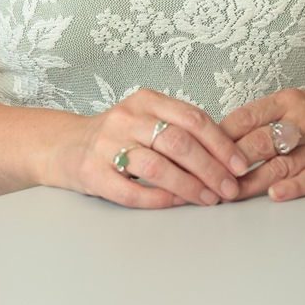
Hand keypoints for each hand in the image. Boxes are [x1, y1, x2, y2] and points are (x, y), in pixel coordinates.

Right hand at [58, 88, 250, 208]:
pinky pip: (131, 190)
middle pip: (178, 142)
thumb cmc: (119, 135)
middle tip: (230, 189)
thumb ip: (180, 128)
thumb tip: (228, 155)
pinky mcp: (92, 172)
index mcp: (147, 100)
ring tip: (208, 199)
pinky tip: (177, 204)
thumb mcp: (147, 118)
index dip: (221, 144)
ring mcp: (107, 144)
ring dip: (189, 186)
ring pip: (157, 166)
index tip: (240, 165)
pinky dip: (158, 199)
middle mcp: (127, 117)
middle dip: (211, 168)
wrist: (65, 145)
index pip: (192, 118)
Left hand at [219, 86, 304, 202]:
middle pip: (260, 141)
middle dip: (231, 161)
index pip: (248, 116)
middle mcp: (303, 120)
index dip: (222, 135)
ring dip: (252, 181)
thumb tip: (220, 137)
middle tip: (208, 176)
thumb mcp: (292, 103)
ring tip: (229, 194)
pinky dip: (295, 187)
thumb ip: (262, 118)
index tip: (202, 149)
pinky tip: (276, 194)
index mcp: (288, 101)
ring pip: (280, 164)